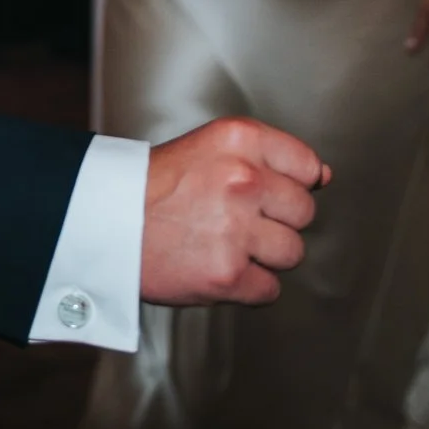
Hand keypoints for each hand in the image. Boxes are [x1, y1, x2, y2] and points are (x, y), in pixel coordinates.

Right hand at [139, 117, 331, 306]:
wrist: (105, 223)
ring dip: (264, 256)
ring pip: (292, 252)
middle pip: (304, 212)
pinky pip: (270, 288)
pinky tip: (219, 267)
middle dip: (277, 221)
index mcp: (239, 140)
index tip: (264, 191)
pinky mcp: (228, 274)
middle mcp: (242, 180)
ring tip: (225, 244)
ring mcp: (236, 229)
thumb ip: (268, 157)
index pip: (306, 166)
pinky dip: (248, 286)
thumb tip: (323, 176)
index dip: (289, 185)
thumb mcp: (211, 147)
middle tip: (237, 220)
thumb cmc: (154, 186)